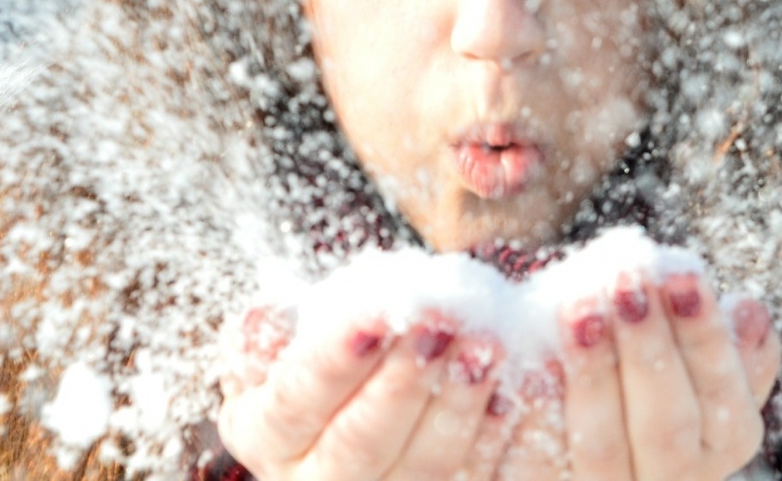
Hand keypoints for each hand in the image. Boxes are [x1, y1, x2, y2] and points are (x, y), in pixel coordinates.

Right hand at [218, 309, 517, 479]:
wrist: (376, 375)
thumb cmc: (335, 345)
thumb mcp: (292, 330)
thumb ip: (275, 329)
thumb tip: (265, 318)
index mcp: (266, 432)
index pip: (293, 402)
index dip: (335, 361)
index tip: (380, 317)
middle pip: (359, 443)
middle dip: (404, 380)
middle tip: (446, 323)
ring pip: (422, 467)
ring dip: (458, 404)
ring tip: (488, 346)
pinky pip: (468, 477)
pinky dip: (494, 435)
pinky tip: (516, 391)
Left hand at [496, 274, 781, 480]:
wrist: (575, 424)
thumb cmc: (646, 367)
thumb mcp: (698, 357)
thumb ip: (727, 343)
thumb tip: (749, 312)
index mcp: (720, 443)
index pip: (722, 398)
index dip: (703, 337)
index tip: (681, 273)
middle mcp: (668, 479)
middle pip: (667, 429)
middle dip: (649, 350)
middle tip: (627, 280)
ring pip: (602, 447)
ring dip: (593, 373)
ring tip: (580, 304)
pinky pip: (536, 463)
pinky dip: (531, 411)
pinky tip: (526, 357)